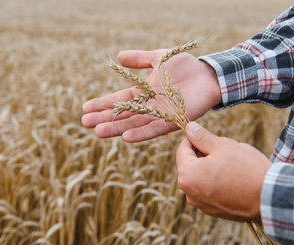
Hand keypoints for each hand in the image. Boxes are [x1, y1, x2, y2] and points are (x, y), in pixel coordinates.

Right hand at [82, 49, 220, 141]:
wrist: (208, 74)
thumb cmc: (185, 66)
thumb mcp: (158, 59)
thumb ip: (139, 59)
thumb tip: (118, 57)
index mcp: (144, 93)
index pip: (119, 100)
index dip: (103, 104)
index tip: (85, 108)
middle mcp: (149, 106)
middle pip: (123, 114)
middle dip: (105, 118)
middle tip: (85, 122)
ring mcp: (160, 115)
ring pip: (135, 124)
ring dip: (117, 129)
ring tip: (98, 132)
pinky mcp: (173, 120)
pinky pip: (155, 129)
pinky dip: (141, 133)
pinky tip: (126, 137)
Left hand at [176, 122, 271, 221]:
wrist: (269, 197)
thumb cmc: (246, 169)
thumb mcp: (223, 146)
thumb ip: (202, 137)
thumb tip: (189, 128)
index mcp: (187, 175)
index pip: (182, 149)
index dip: (193, 138)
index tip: (206, 134)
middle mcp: (190, 193)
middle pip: (190, 165)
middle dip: (203, 154)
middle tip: (224, 149)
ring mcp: (202, 205)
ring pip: (201, 178)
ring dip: (211, 168)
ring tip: (232, 164)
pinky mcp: (215, 212)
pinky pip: (211, 191)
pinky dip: (218, 182)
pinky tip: (235, 178)